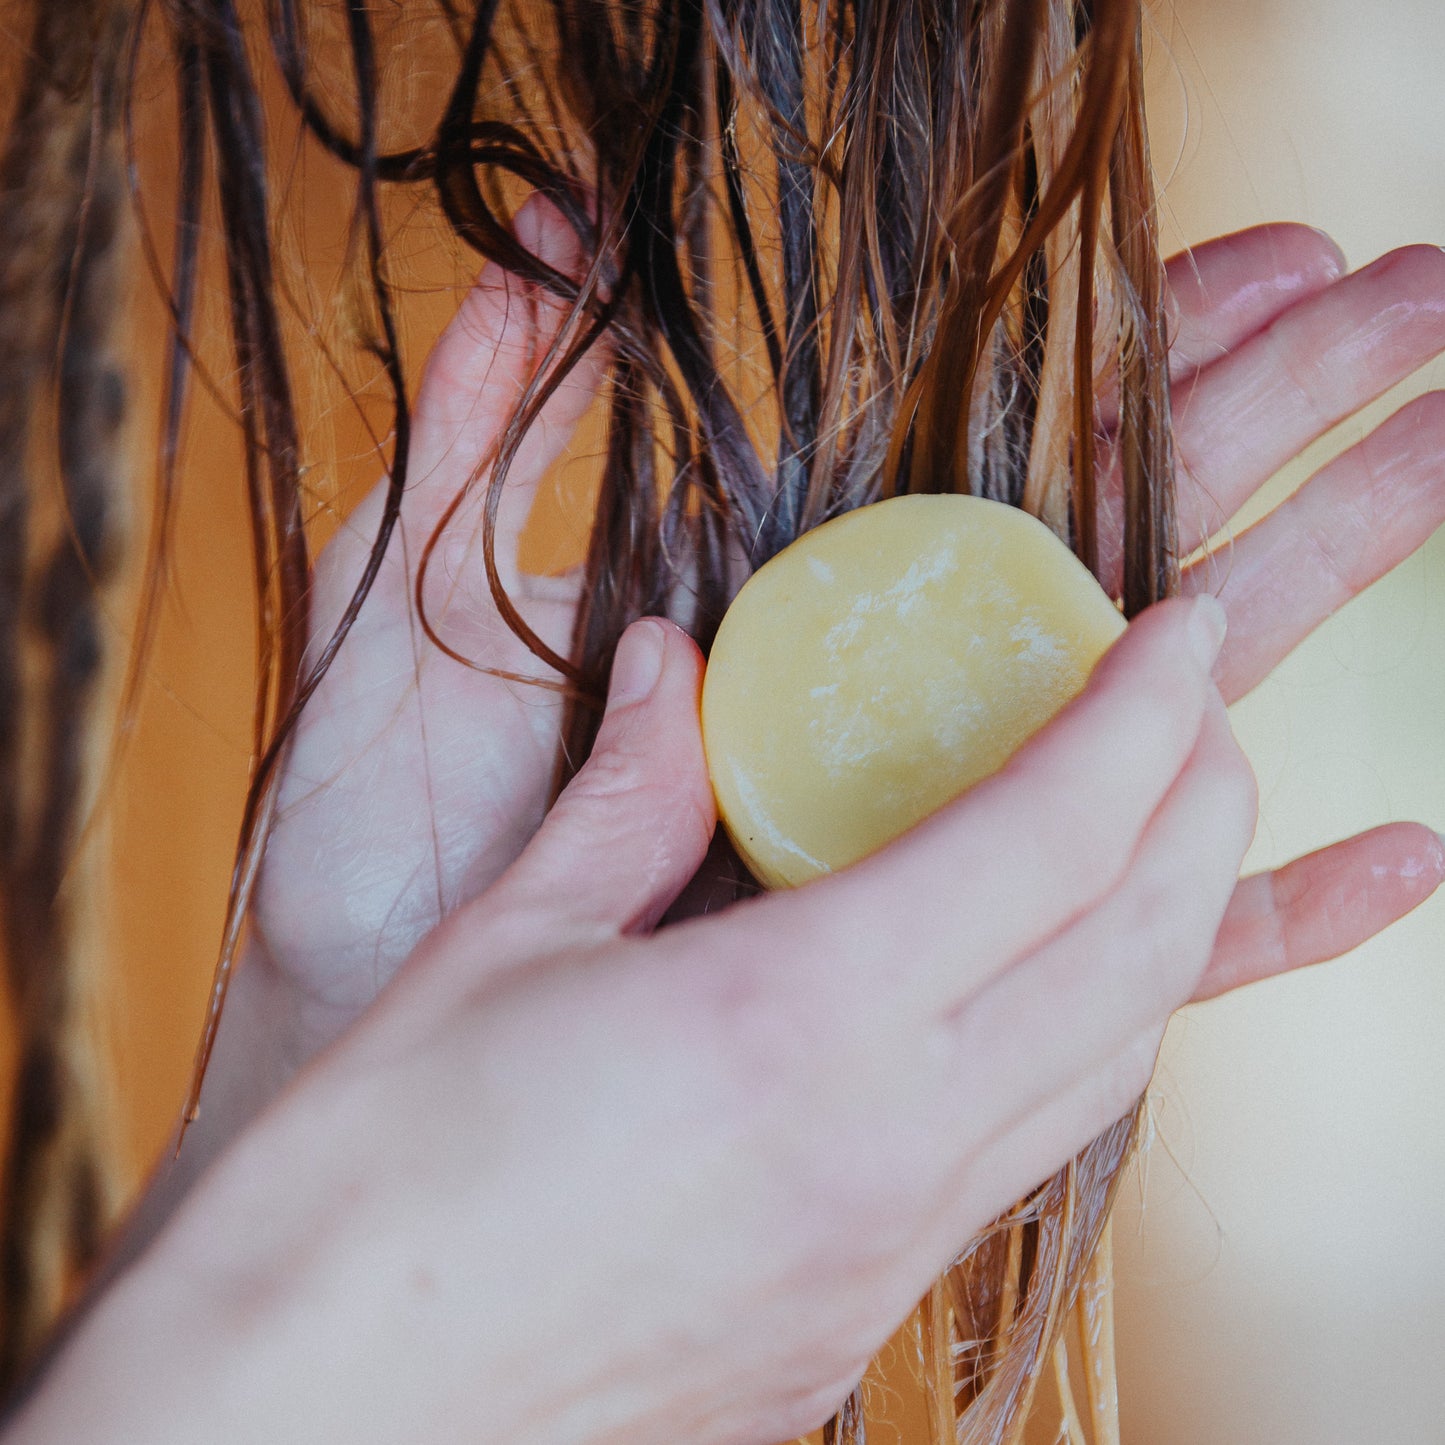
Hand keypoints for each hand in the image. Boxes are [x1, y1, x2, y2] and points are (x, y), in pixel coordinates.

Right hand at [29, 598, 1258, 1444]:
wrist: (310, 1426)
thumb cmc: (370, 1193)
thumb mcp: (502, 950)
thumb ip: (626, 797)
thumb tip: (671, 675)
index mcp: (796, 1024)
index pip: (1050, 834)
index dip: (1141, 711)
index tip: (1178, 628)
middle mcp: (884, 1147)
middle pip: (1137, 950)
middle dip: (1199, 806)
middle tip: (1189, 709)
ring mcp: (886, 1249)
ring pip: (1111, 1064)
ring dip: (1161, 925)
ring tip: (1146, 828)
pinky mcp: (858, 1313)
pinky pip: (1029, 1151)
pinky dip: (1076, 1036)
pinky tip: (1030, 983)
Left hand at [248, 218, 1444, 1065]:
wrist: (349, 1081)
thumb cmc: (358, 854)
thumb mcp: (403, 621)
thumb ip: (475, 448)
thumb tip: (541, 243)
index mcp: (777, 615)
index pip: (996, 454)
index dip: (1139, 348)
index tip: (1269, 259)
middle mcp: (872, 728)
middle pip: (1120, 547)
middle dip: (1281, 421)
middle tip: (1421, 305)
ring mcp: (915, 866)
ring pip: (1163, 724)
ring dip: (1317, 579)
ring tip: (1441, 456)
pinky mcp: (928, 1007)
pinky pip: (1130, 961)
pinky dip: (1260, 910)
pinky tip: (1395, 856)